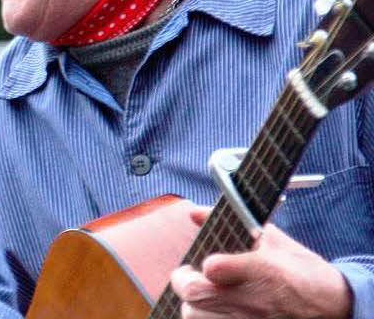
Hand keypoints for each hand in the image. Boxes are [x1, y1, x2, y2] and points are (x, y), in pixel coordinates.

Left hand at [170, 207, 351, 318]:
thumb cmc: (300, 270)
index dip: (205, 265)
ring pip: (195, 315)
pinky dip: (207, 318)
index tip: (206, 264)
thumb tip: (192, 210)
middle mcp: (253, 299)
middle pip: (194, 294)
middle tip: (191, 277)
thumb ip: (228, 221)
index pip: (213, 268)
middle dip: (186, 282)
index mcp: (261, 269)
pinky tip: (216, 311)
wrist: (333, 306)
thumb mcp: (270, 238)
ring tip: (204, 296)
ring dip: (194, 304)